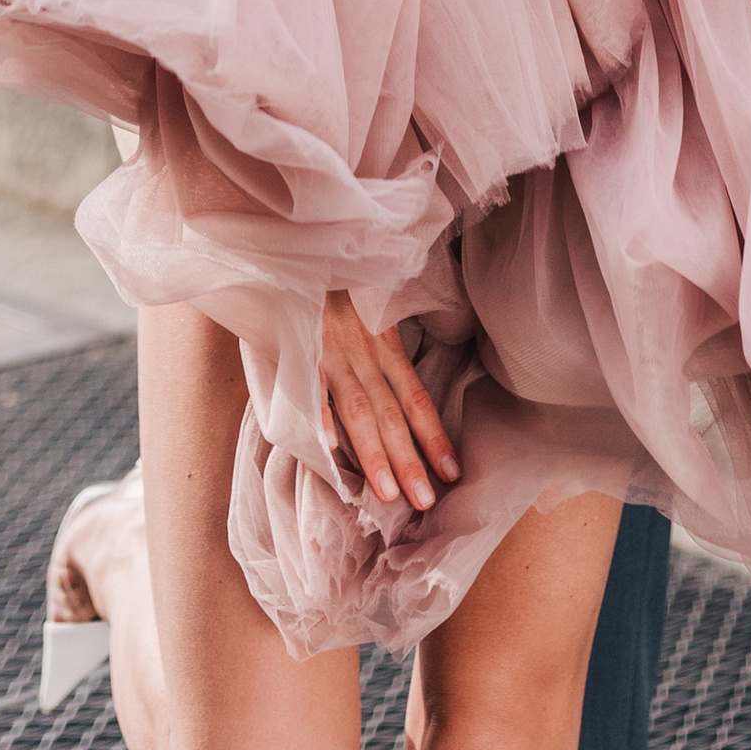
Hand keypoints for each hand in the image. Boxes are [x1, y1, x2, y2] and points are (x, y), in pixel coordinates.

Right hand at [320, 292, 458, 512]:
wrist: (303, 247)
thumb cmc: (339, 285)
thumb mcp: (371, 310)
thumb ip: (383, 350)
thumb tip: (404, 396)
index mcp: (384, 344)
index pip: (416, 397)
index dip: (434, 435)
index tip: (452, 473)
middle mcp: (363, 352)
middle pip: (391, 414)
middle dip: (409, 460)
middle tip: (426, 502)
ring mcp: (330, 353)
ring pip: (357, 410)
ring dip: (373, 453)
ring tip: (387, 493)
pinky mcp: (298, 350)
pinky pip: (309, 388)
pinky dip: (319, 416)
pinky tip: (328, 448)